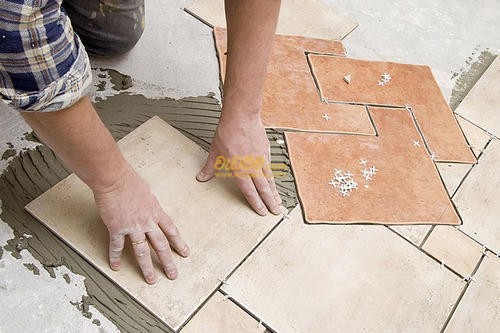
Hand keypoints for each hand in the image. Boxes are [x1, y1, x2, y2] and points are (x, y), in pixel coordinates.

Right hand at [93, 166, 189, 283]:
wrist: (114, 179)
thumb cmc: (129, 180)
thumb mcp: (147, 192)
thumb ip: (150, 204)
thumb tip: (150, 207)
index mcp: (156, 212)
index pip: (171, 231)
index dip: (178, 243)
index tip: (184, 253)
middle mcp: (147, 222)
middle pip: (161, 245)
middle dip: (168, 261)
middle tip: (173, 274)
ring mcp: (132, 227)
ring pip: (142, 251)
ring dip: (147, 267)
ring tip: (151, 279)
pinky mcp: (117, 228)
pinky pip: (117, 246)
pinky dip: (116, 257)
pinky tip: (116, 267)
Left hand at [196, 115, 281, 214]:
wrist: (241, 117)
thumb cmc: (227, 132)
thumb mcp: (214, 152)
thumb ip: (209, 167)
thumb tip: (201, 177)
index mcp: (239, 170)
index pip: (249, 192)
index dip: (256, 203)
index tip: (262, 212)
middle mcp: (252, 167)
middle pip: (263, 189)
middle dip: (270, 202)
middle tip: (276, 212)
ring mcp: (261, 159)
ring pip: (269, 179)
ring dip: (274, 192)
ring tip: (278, 200)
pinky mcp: (266, 150)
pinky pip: (270, 166)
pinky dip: (272, 175)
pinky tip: (273, 180)